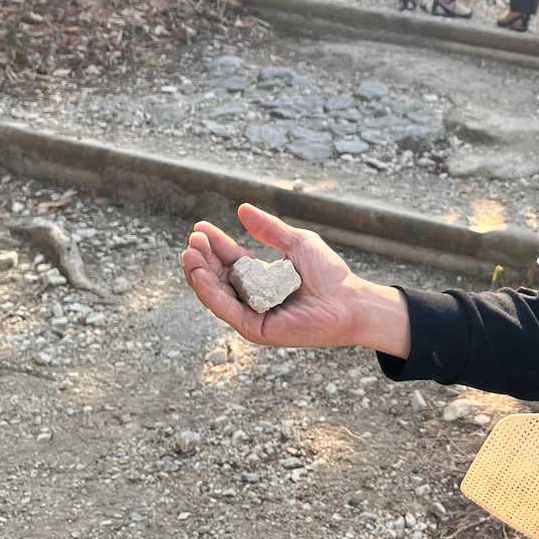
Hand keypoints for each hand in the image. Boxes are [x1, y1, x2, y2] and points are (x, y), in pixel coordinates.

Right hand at [180, 203, 365, 348]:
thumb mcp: (296, 243)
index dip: (214, 244)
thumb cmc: (329, 273)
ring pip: (217, 294)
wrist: (349, 301)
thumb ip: (270, 229)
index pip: (230, 259)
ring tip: (190, 253)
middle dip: (203, 257)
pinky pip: (226, 310)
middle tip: (193, 238)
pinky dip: (211, 292)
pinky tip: (202, 273)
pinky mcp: (254, 329)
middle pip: (219, 276)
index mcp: (261, 277)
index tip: (199, 227)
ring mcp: (252, 313)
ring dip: (200, 274)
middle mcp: (253, 296)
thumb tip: (242, 209)